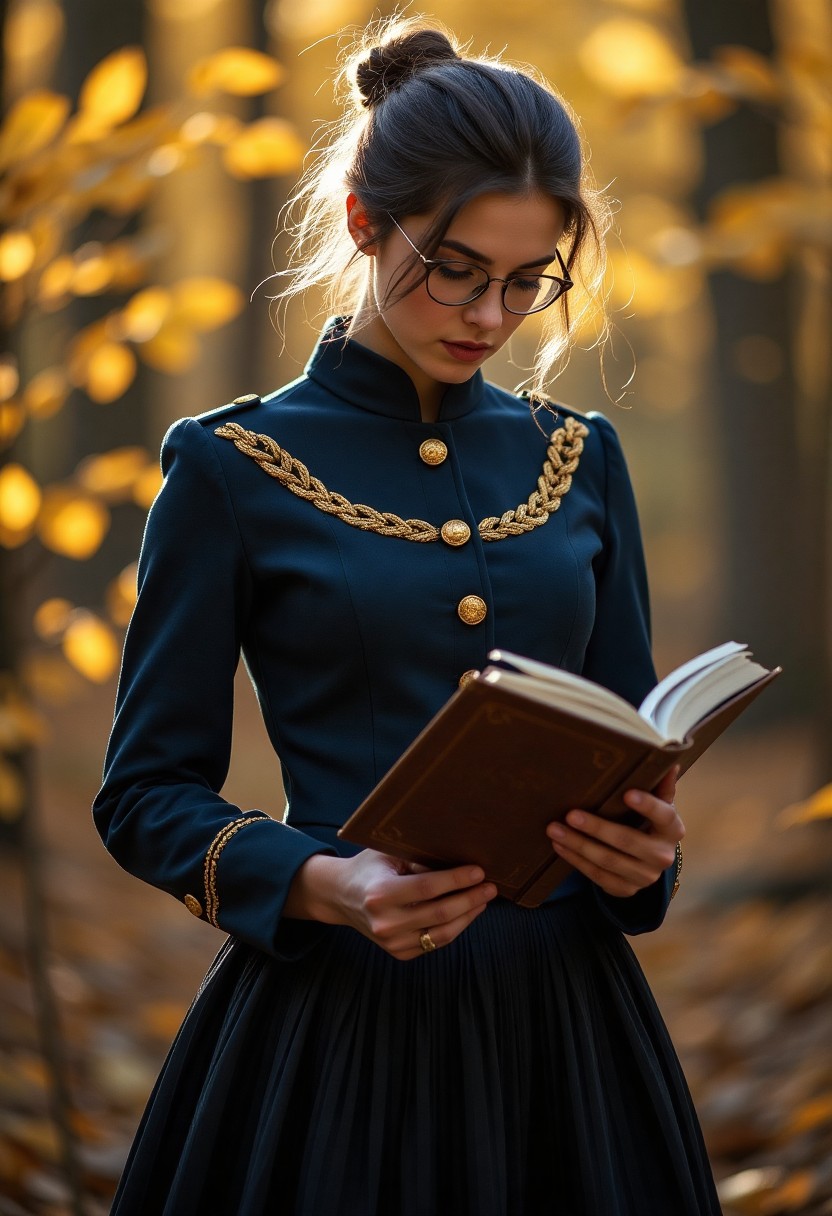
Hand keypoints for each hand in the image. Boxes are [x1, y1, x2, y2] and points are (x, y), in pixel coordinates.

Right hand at [285, 849, 497, 960]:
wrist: (341, 895)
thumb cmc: (369, 867)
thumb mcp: (387, 853)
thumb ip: (418, 858)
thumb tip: (459, 859)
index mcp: (380, 894)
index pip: (428, 887)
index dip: (457, 879)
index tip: (479, 871)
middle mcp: (385, 923)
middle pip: (440, 913)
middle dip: (470, 899)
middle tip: (490, 887)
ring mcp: (391, 943)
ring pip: (442, 934)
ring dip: (468, 916)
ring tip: (483, 900)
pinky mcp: (399, 953)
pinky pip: (435, 943)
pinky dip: (455, 928)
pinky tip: (466, 912)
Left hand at [545, 767, 682, 898]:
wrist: (647, 862)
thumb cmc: (647, 823)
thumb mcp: (658, 805)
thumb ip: (661, 786)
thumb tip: (670, 761)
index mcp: (672, 830)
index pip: (664, 816)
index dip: (648, 806)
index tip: (627, 793)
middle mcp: (662, 856)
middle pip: (627, 840)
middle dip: (597, 827)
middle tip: (571, 814)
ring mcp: (645, 877)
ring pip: (607, 860)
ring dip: (578, 844)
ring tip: (554, 829)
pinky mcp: (625, 889)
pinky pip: (597, 876)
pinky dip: (575, 860)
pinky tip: (559, 846)